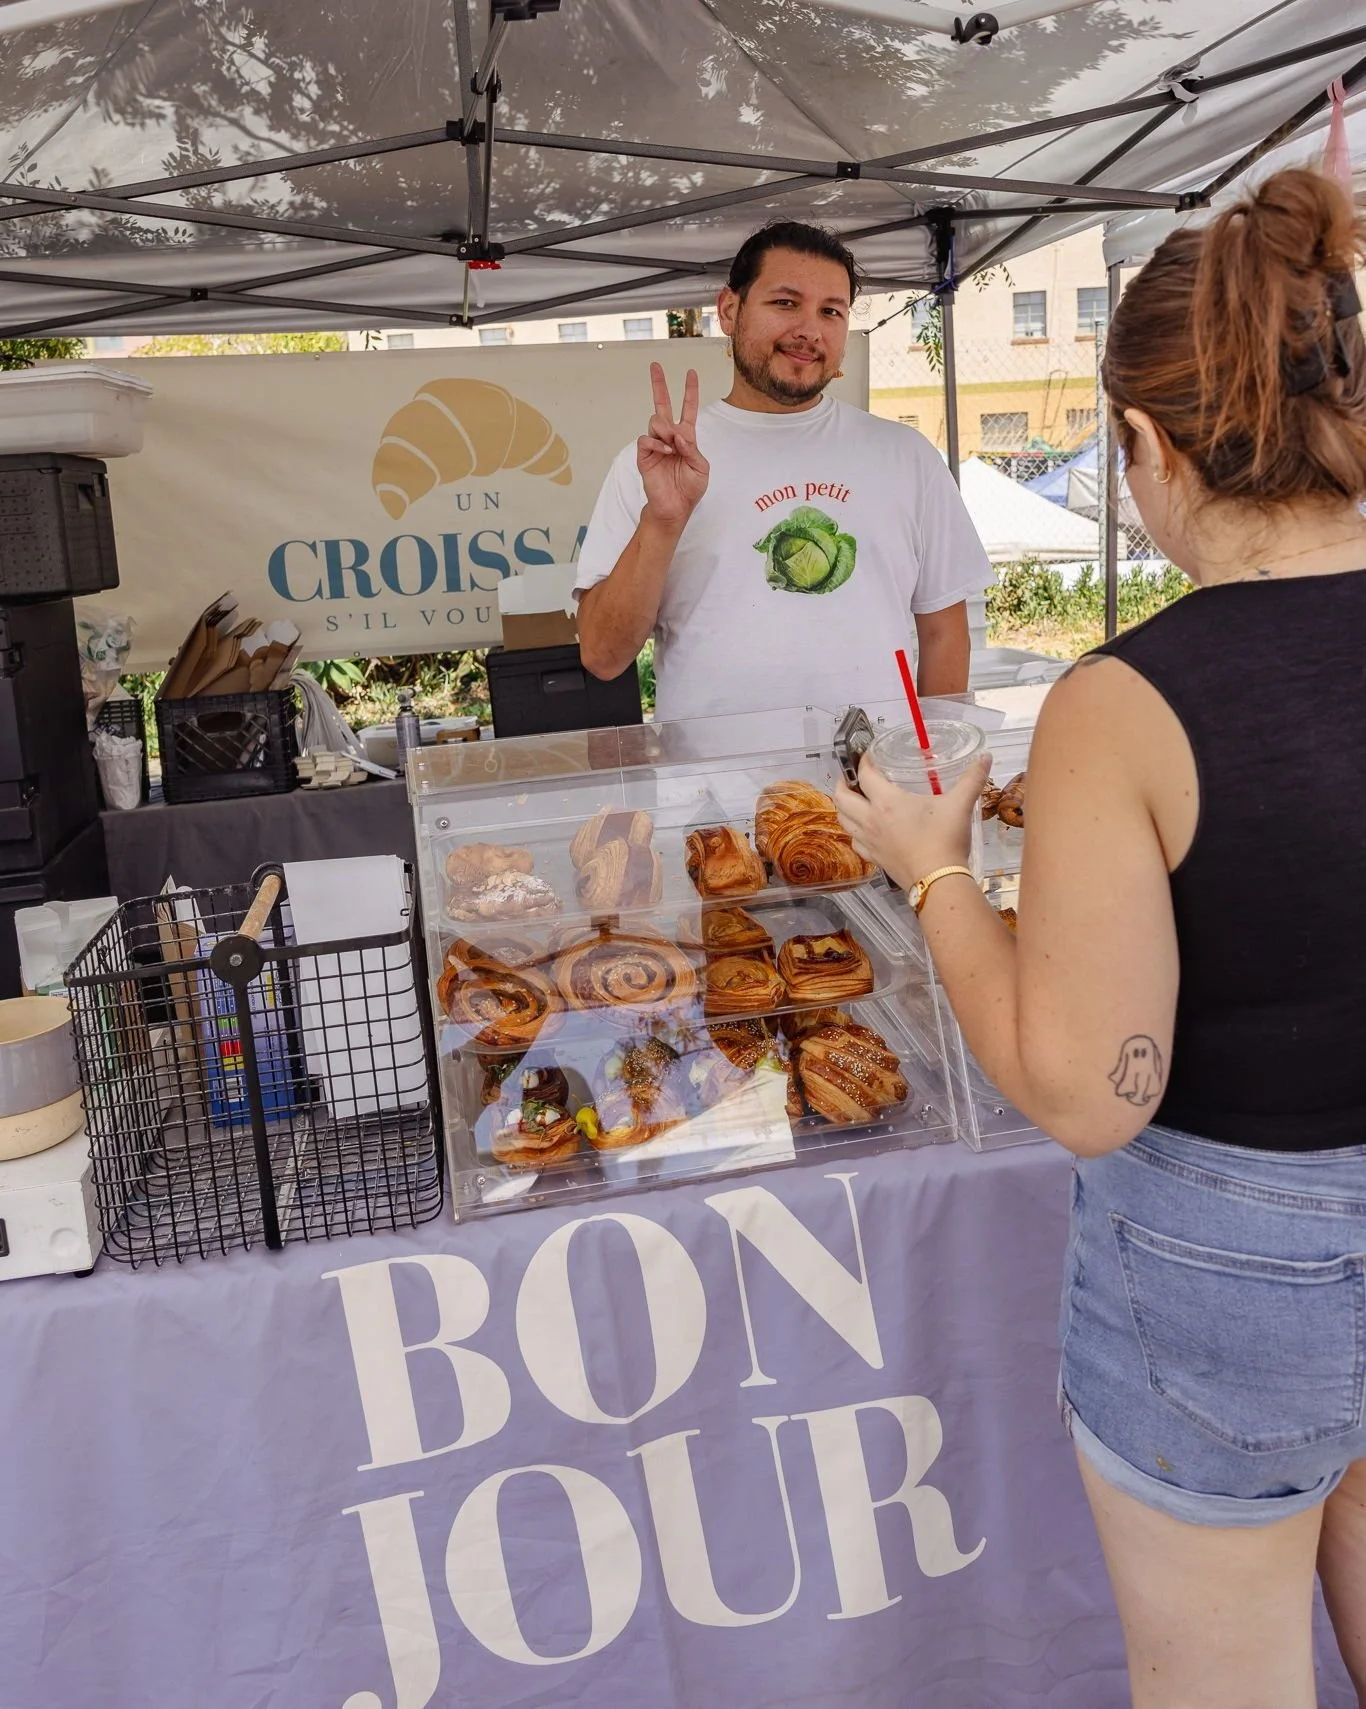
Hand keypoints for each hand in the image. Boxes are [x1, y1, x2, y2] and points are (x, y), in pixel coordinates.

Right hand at [638, 363, 708, 528]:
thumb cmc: (689, 489)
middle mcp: (670, 437)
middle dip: (659, 384)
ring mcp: (656, 444)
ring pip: (656, 420)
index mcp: (686, 438)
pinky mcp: (645, 455)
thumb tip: (679, 433)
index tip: (691, 373)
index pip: (688, 409)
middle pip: (663, 405)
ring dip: (666, 430)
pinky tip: (665, 452)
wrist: (675, 507)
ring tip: (672, 446)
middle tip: (655, 365)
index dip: (690, 391)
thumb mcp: (701, 467)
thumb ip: (692, 448)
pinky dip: (657, 444)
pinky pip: (646, 439)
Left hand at [835, 753, 991, 889]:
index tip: (867, 755)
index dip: (863, 761)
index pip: (864, 775)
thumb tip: (985, 758)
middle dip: (842, 783)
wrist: (939, 880)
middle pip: (841, 798)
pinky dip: (853, 832)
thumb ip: (972, 779)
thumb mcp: (960, 804)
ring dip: (843, 807)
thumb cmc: (945, 840)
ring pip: (843, 820)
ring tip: (852, 800)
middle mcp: (871, 820)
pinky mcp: (875, 858)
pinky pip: (855, 842)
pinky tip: (863, 831)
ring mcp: (870, 841)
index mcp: (887, 802)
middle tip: (850, 777)